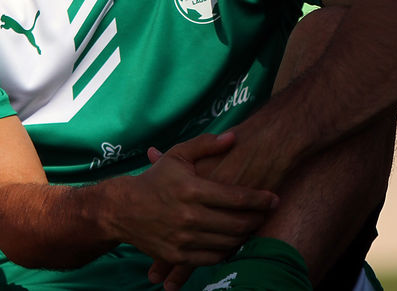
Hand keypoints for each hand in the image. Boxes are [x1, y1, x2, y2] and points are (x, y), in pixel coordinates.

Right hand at [112, 133, 276, 287]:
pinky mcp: (177, 256)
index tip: (274, 198)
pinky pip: (212, 258)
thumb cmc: (155, 179)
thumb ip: (206, 144)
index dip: (260, 199)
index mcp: (192, 190)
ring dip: (245, 236)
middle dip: (257, 219)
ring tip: (252, 225)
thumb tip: (233, 137)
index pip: (236, 198)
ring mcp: (183, 239)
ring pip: (227, 243)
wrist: (122, 210)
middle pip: (236, 223)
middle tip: (267, 213)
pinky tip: (232, 241)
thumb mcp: (178, 155)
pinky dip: (227, 251)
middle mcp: (189, 217)